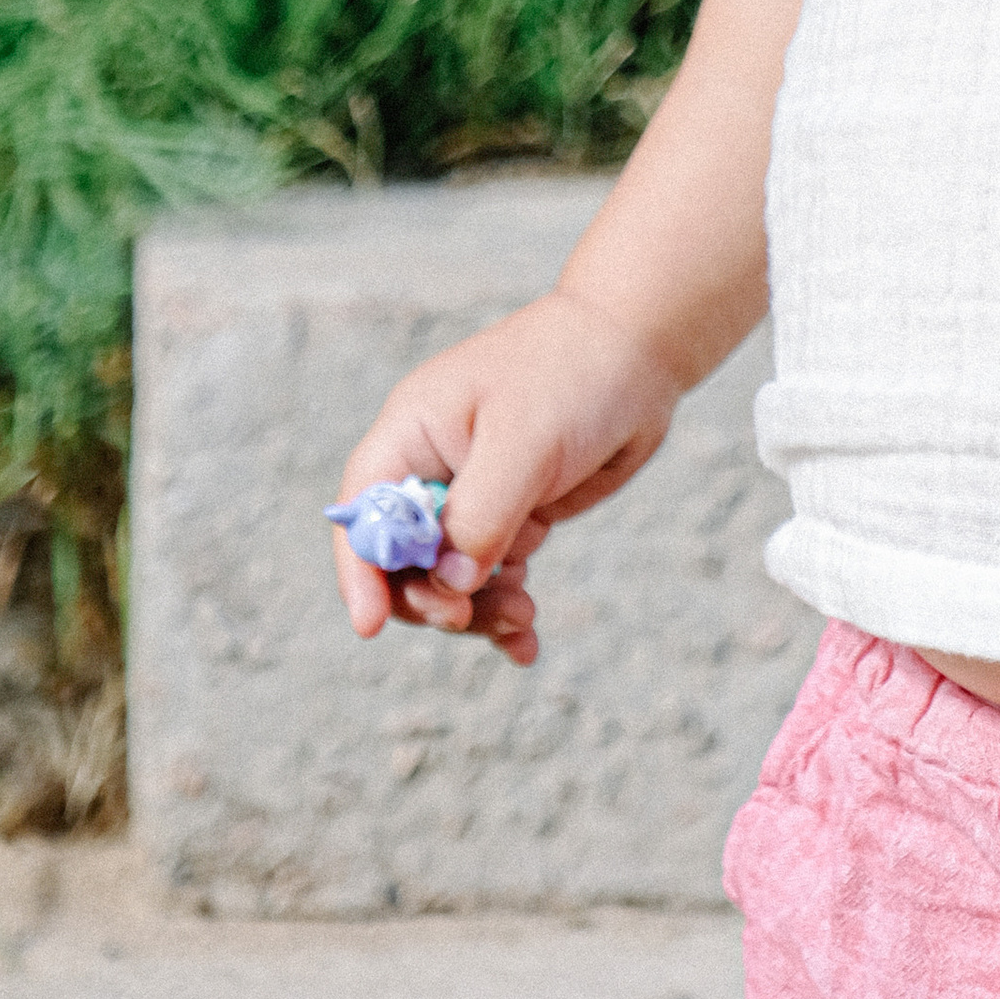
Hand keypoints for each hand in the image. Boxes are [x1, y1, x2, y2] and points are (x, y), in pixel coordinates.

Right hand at [329, 288, 684, 667]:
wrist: (640, 353)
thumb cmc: (574, 374)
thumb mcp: (524, 441)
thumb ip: (481, 514)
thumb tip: (449, 585)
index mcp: (412, 432)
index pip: (363, 511)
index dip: (359, 569)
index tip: (370, 625)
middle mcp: (433, 467)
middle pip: (403, 560)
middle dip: (433, 598)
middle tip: (474, 615)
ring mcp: (474, 496)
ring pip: (449, 579)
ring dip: (476, 612)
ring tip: (523, 620)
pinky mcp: (514, 516)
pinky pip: (493, 578)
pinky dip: (504, 611)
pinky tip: (526, 645)